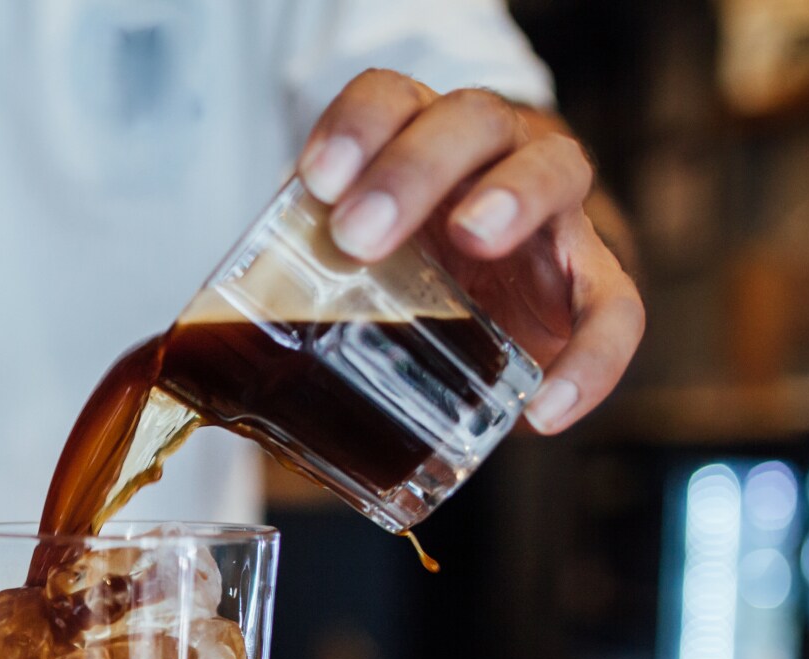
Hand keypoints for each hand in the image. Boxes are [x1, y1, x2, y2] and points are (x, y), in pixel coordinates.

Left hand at [294, 71, 643, 433]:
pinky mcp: (590, 281)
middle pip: (471, 123)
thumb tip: (194, 379)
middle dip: (415, 167)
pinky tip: (547, 408)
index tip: (316, 180)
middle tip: (362, 231)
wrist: (487, 293)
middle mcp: (493, 155)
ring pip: (552, 169)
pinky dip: (592, 356)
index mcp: (418, 138)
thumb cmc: (398, 269)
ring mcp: (551, 212)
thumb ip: (289, 292)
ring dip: (511, 195)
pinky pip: (614, 308)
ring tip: (472, 233)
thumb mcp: (341, 267)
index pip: (390, 99)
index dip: (358, 127)